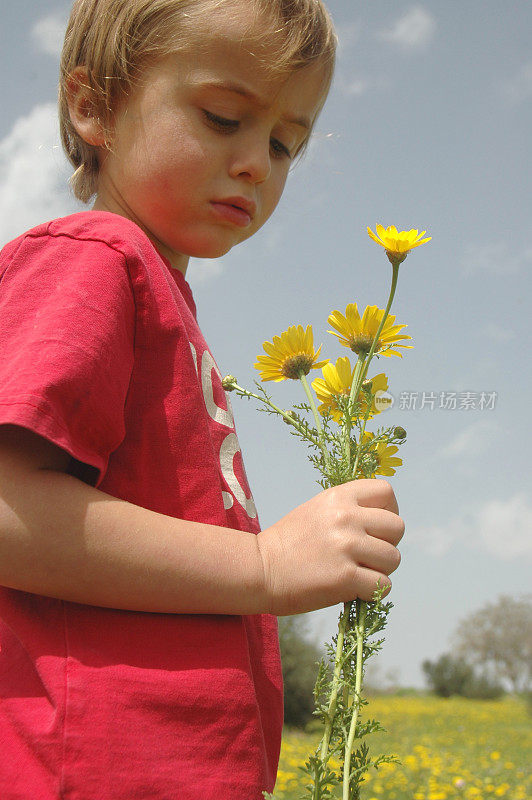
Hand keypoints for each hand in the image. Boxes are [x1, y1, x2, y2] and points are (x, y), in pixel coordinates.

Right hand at [256, 479, 403, 615]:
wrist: (260, 569)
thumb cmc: (289, 542)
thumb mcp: (317, 509)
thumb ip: (348, 508)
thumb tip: (381, 518)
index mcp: (338, 496)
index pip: (386, 492)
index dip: (388, 511)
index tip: (375, 527)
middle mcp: (346, 517)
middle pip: (397, 527)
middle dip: (387, 544)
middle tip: (366, 555)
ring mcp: (347, 547)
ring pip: (393, 558)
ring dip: (381, 570)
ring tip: (357, 573)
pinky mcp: (346, 577)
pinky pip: (383, 585)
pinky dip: (372, 591)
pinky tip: (353, 589)